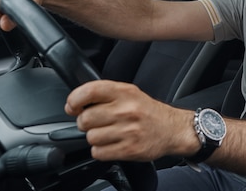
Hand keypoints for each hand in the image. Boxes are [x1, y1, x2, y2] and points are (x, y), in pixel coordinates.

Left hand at [65, 80, 199, 161]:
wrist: (172, 129)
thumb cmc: (147, 111)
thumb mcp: (130, 93)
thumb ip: (105, 94)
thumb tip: (75, 103)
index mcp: (125, 92)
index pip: (89, 91)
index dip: (74, 100)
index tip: (72, 106)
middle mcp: (126, 110)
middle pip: (85, 119)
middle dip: (86, 122)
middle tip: (96, 122)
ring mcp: (128, 131)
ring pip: (90, 137)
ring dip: (94, 137)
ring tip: (108, 133)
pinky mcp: (129, 149)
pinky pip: (98, 152)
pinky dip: (101, 150)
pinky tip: (111, 144)